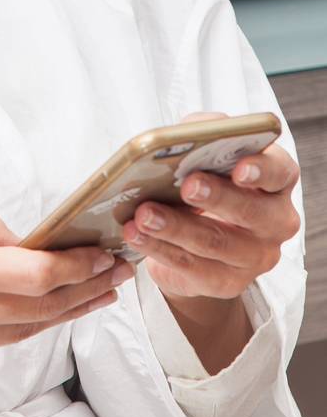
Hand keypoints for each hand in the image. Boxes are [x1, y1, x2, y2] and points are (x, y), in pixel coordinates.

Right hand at [0, 188, 133, 388]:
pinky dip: (19, 323)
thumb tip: (21, 240)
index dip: (75, 266)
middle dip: (86, 287)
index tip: (101, 252)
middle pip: (42, 307)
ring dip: (67, 310)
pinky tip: (39, 308)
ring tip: (97, 292)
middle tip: (117, 271)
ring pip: (27, 330)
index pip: (31, 273)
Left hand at [120, 116, 300, 371]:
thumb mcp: (207, 152)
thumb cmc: (206, 178)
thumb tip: (181, 135)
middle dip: (217, 197)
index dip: (262, 169)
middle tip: (187, 186)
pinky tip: (136, 235)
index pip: (280, 171)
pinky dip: (159, 249)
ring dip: (176, 227)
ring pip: (216, 242)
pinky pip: (192, 267)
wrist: (200, 235)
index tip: (239, 168)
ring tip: (144, 214)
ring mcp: (254, 256)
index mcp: (277, 181)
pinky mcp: (227, 281)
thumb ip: (202, 135)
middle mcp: (275, 221)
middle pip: (251, 211)